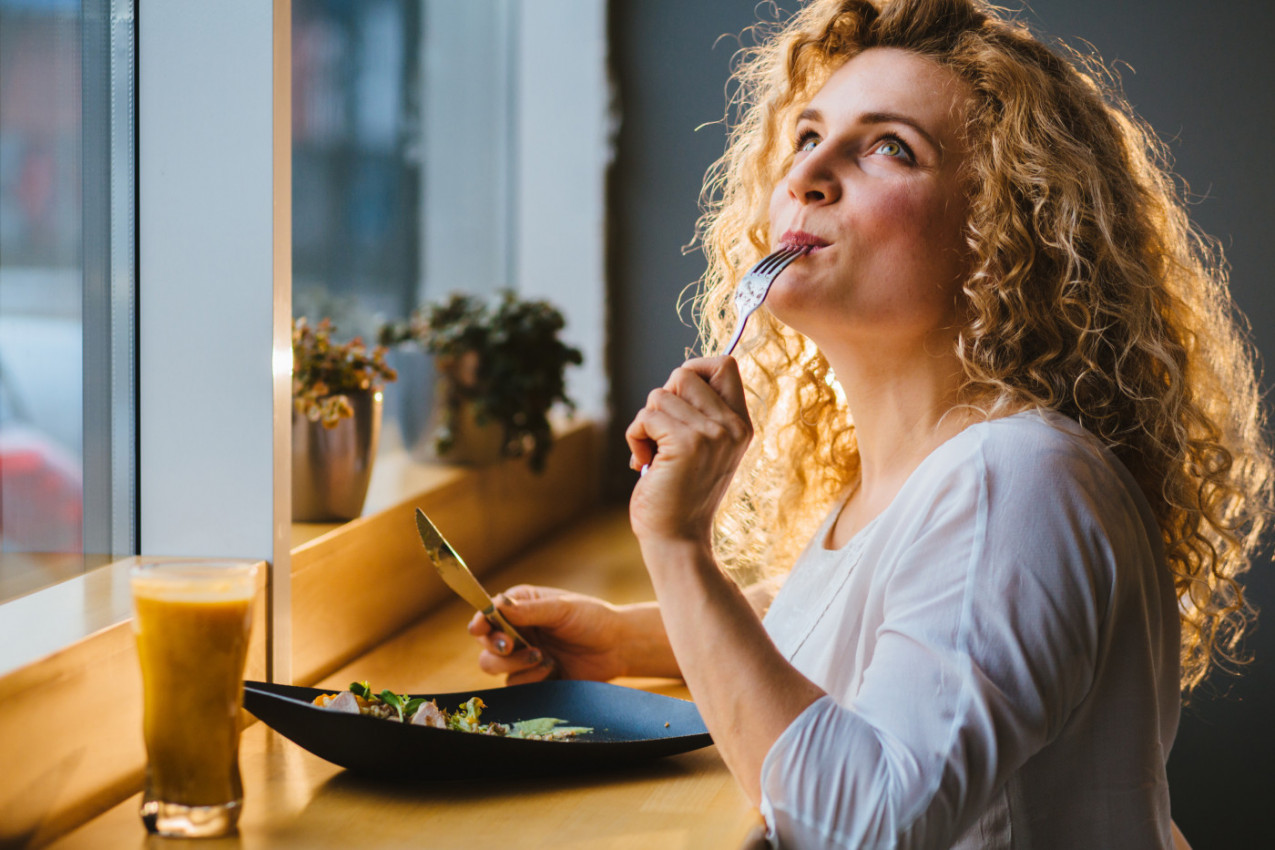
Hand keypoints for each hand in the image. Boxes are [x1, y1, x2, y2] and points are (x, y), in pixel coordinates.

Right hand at [468, 585, 632, 684]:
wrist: (617, 648)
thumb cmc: (592, 619)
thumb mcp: (562, 609)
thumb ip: (530, 610)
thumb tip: (497, 606)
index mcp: (521, 606)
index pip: (489, 613)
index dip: (480, 620)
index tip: (479, 628)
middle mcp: (517, 631)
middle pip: (485, 643)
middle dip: (496, 647)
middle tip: (512, 646)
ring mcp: (522, 656)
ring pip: (493, 666)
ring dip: (514, 664)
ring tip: (542, 657)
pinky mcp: (532, 678)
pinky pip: (514, 684)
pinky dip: (530, 678)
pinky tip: (552, 669)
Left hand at [625, 357, 752, 545]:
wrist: (678, 539)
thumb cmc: (680, 493)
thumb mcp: (704, 447)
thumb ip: (699, 412)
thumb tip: (679, 374)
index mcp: (741, 424)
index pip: (724, 364)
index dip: (694, 370)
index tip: (677, 400)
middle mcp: (732, 427)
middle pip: (684, 374)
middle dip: (662, 400)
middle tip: (663, 436)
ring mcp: (713, 435)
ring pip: (660, 394)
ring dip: (645, 423)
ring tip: (653, 453)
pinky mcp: (687, 444)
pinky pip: (646, 416)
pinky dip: (635, 436)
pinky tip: (644, 462)